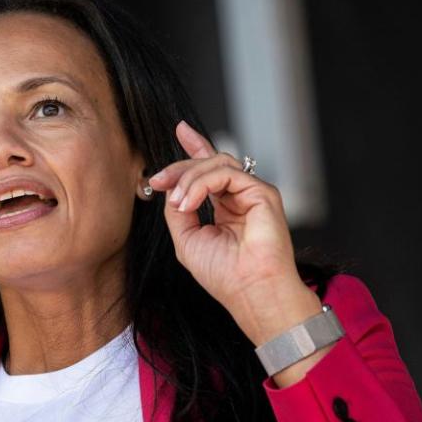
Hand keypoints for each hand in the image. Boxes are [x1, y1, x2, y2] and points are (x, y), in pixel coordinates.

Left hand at [149, 121, 322, 350]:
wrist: (250, 291)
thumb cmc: (223, 274)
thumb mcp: (187, 239)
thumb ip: (178, 210)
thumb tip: (171, 188)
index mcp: (225, 208)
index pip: (210, 171)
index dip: (195, 147)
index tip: (180, 130)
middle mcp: (240, 197)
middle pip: (209, 162)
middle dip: (180, 166)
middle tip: (159, 179)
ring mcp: (253, 193)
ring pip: (216, 163)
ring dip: (189, 178)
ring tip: (178, 202)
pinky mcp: (262, 192)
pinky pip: (226, 173)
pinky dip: (201, 184)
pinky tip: (189, 202)